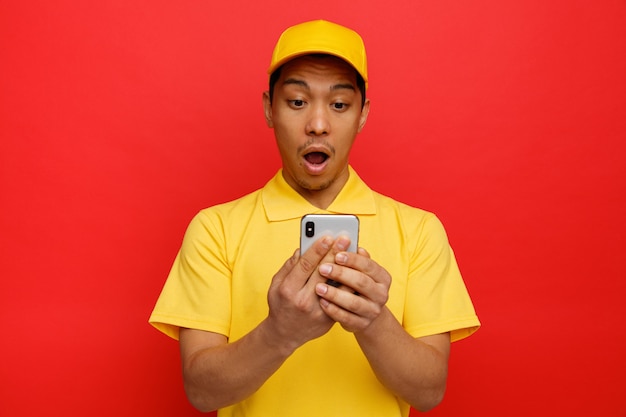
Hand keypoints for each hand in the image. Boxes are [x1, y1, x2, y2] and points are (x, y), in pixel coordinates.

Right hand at [264, 235, 347, 352]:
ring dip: (347, 268)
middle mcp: (303, 300)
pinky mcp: (329, 319)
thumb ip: (289, 265)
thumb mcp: (276, 284)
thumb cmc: (280, 304)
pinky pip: (342, 299)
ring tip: (354, 253)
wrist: (285, 334)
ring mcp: (318, 311)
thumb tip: (303, 248)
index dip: (318, 250)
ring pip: (337, 286)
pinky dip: (349, 285)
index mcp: (288, 289)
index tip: (328, 236)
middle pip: (323, 272)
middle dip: (335, 253)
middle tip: (345, 239)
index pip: (305, 265)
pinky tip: (355, 272)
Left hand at [314, 244, 390, 332]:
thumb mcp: (360, 272)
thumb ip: (356, 260)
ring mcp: (373, 311)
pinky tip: (322, 302)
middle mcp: (381, 294)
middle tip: (322, 268)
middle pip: (361, 282)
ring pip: (353, 302)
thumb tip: (352, 245)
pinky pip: (346, 318)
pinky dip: (333, 310)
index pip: (368, 265)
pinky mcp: (362, 324)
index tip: (336, 254)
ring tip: (318, 287)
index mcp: (382, 277)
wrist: (364, 314)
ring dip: (334, 294)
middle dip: (341, 274)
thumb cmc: (358, 285)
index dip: (352, 259)